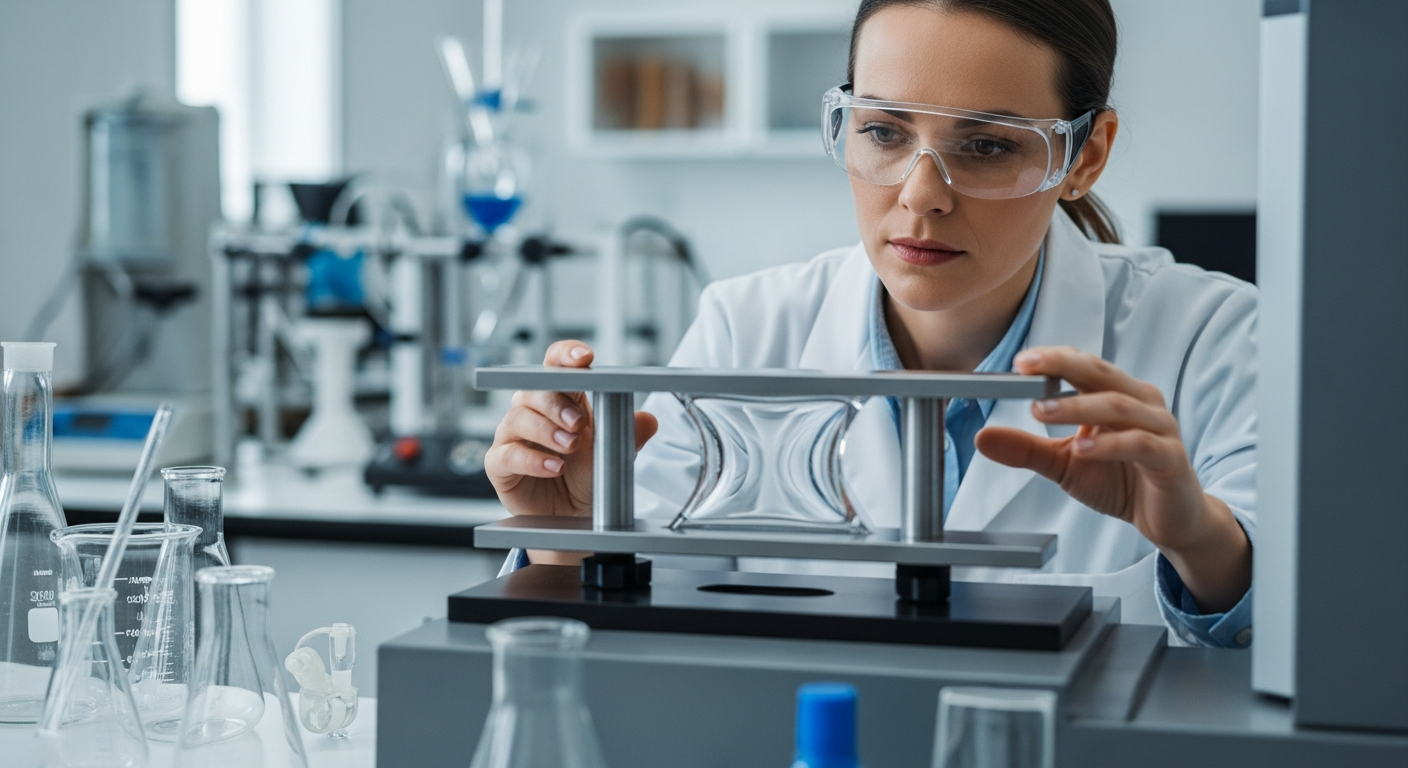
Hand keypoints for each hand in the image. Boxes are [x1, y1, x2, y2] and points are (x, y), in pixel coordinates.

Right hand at [483, 341, 658, 563]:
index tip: (584, 358)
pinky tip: (554, 467)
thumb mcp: (615, 454)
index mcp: (561, 398)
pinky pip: (507, 454)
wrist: (576, 515)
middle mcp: (533, 411)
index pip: (556, 365)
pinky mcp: (500, 464)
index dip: (566, 356)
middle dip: (557, 404)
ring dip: (546, 431)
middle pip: (534, 390)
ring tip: (569, 448)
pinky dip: (532, 459)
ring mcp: (513, 436)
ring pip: (517, 418)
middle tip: (579, 424)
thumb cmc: (588, 476)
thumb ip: (630, 434)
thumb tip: (648, 420)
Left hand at [975, 346, 1249, 612]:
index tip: (1019, 362)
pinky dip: (1108, 444)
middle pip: (1100, 373)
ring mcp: (1160, 428)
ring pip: (1118, 405)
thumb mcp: (1065, 464)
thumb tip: (982, 437)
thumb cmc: (1122, 481)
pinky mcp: (1170, 458)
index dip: (1053, 360)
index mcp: (1118, 394)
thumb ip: (1027, 449)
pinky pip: (1140, 444)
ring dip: (1077, 406)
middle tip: (1026, 367)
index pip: (1084, 365)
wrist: (1170, 520)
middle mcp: (1141, 403)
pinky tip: (1081, 448)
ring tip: (1041, 411)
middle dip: (1061, 366)